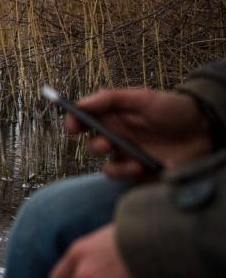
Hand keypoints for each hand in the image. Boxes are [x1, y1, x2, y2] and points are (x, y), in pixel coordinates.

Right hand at [65, 89, 212, 178]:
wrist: (206, 131)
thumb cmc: (174, 110)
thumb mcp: (144, 98)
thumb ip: (111, 99)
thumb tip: (80, 103)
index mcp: (115, 118)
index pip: (85, 121)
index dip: (73, 123)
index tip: (72, 126)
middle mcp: (118, 138)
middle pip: (93, 145)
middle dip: (95, 145)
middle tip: (107, 143)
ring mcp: (130, 157)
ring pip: (107, 167)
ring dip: (115, 166)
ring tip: (133, 162)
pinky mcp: (142, 174)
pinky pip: (127, 179)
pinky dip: (131, 174)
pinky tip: (147, 166)